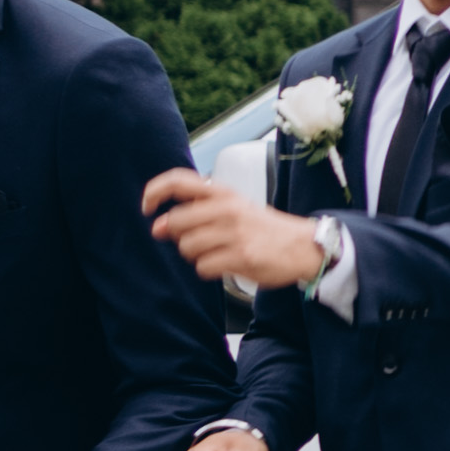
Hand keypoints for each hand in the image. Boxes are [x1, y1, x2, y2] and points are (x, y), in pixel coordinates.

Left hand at [142, 167, 329, 292]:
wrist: (302, 246)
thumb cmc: (262, 227)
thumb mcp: (233, 204)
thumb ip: (197, 209)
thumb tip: (157, 226)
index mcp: (222, 192)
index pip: (176, 181)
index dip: (153, 193)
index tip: (147, 208)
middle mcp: (226, 209)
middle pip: (174, 223)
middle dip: (176, 237)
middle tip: (195, 239)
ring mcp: (234, 233)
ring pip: (186, 247)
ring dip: (194, 254)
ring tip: (215, 251)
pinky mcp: (241, 257)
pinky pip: (203, 267)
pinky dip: (208, 269)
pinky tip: (224, 263)